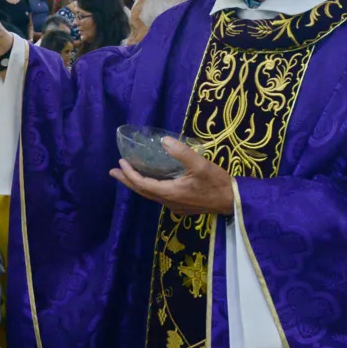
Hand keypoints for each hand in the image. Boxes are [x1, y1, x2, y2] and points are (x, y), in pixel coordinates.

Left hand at [110, 138, 233, 215]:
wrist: (232, 202)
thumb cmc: (216, 183)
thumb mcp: (200, 165)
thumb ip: (181, 152)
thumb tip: (164, 141)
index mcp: (169, 192)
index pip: (142, 184)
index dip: (129, 174)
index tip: (120, 162)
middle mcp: (168, 202)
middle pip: (142, 191)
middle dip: (127, 181)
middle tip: (113, 172)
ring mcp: (175, 206)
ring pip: (150, 195)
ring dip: (137, 185)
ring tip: (127, 175)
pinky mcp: (182, 207)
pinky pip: (160, 197)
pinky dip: (150, 188)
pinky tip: (151, 183)